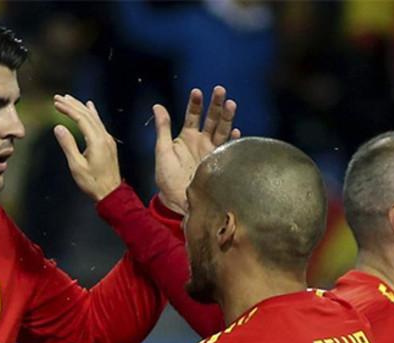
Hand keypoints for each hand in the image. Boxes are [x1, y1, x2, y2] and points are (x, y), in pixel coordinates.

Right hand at [52, 94, 121, 201]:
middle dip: (72, 104)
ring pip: (94, 117)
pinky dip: (92, 113)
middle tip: (59, 97)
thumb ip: (68, 145)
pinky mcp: (108, 143)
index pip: (80, 118)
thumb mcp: (76, 166)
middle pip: (87, 115)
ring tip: (70, 99)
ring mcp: (108, 139)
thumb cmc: (93, 182)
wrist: (111, 193)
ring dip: (81, 107)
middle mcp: (104, 136)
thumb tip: (59, 128)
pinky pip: (99, 123)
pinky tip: (90, 107)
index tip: (56, 103)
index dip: (68, 109)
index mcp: (96, 140)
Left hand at [154, 86, 240, 213]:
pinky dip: (233, 140)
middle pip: (211, 118)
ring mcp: (212, 151)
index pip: (192, 115)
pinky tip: (235, 131)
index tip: (197, 92)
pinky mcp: (220, 163)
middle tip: (220, 90)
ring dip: (227, 117)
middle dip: (216, 104)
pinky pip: (229, 148)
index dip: (195, 103)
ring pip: (222, 129)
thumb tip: (157, 106)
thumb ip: (162, 128)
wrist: (177, 201)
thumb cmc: (167, 178)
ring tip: (231, 103)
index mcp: (187, 137)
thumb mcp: (162, 151)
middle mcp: (202, 141)